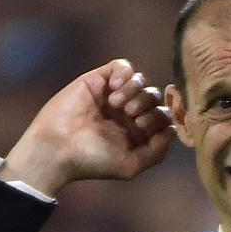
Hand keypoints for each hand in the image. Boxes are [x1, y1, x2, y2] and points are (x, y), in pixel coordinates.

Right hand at [0, 59, 175, 196]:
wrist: (58, 149)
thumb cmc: (92, 161)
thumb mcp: (131, 165)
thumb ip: (156, 151)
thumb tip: (172, 130)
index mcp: (135, 133)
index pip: (163, 116)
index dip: (160, 119)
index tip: (142, 129)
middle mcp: (126, 113)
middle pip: (154, 98)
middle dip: (147, 107)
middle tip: (130, 119)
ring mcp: (112, 95)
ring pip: (141, 81)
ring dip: (135, 93)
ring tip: (117, 106)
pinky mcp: (98, 80)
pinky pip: (122, 66)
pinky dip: (125, 75)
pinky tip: (114, 90)